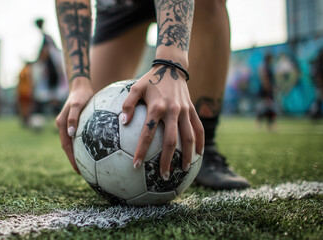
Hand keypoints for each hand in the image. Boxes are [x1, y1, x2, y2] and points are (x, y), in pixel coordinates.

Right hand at [56, 77, 93, 173]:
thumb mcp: (77, 104)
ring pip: (70, 143)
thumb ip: (73, 118)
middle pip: (67, 147)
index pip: (66, 146)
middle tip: (82, 172)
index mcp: (61, 124)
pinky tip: (90, 151)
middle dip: (73, 160)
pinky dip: (80, 146)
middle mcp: (63, 126)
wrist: (81, 86)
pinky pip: (76, 138)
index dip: (71, 158)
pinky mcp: (73, 123)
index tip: (78, 170)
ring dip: (76, 154)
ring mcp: (67, 125)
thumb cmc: (81, 95)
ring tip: (85, 165)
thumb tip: (70, 133)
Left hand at [121, 65, 203, 179]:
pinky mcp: (193, 110)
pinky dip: (201, 141)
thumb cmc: (150, 80)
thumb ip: (128, 105)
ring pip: (189, 137)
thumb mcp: (135, 88)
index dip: (142, 150)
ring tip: (184, 169)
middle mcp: (173, 111)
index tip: (136, 165)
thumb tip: (122, 122)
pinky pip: (198, 128)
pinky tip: (199, 154)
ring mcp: (185, 111)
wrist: (171, 67)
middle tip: (163, 176)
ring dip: (187, 155)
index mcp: (156, 108)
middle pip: (171, 141)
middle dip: (167, 160)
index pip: (148, 134)